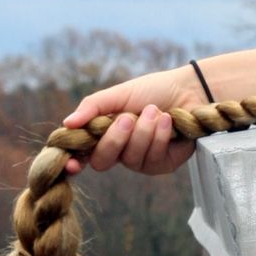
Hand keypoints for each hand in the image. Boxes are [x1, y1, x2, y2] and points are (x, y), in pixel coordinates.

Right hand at [61, 67, 202, 177]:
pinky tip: (167, 120)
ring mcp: (141, 161)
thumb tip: (67, 124)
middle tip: (128, 118)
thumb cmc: (152, 91)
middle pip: (103, 161)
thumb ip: (92, 107)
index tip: (72, 164)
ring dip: (143, 131)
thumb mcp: (118, 94)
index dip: (74, 162)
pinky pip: (153, 159)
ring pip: (131, 159)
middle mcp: (120, 152)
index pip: (83, 155)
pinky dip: (159, 136)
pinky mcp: (163, 165)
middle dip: (114, 139)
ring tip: (155, 111)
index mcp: (104, 135)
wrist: (188, 90)